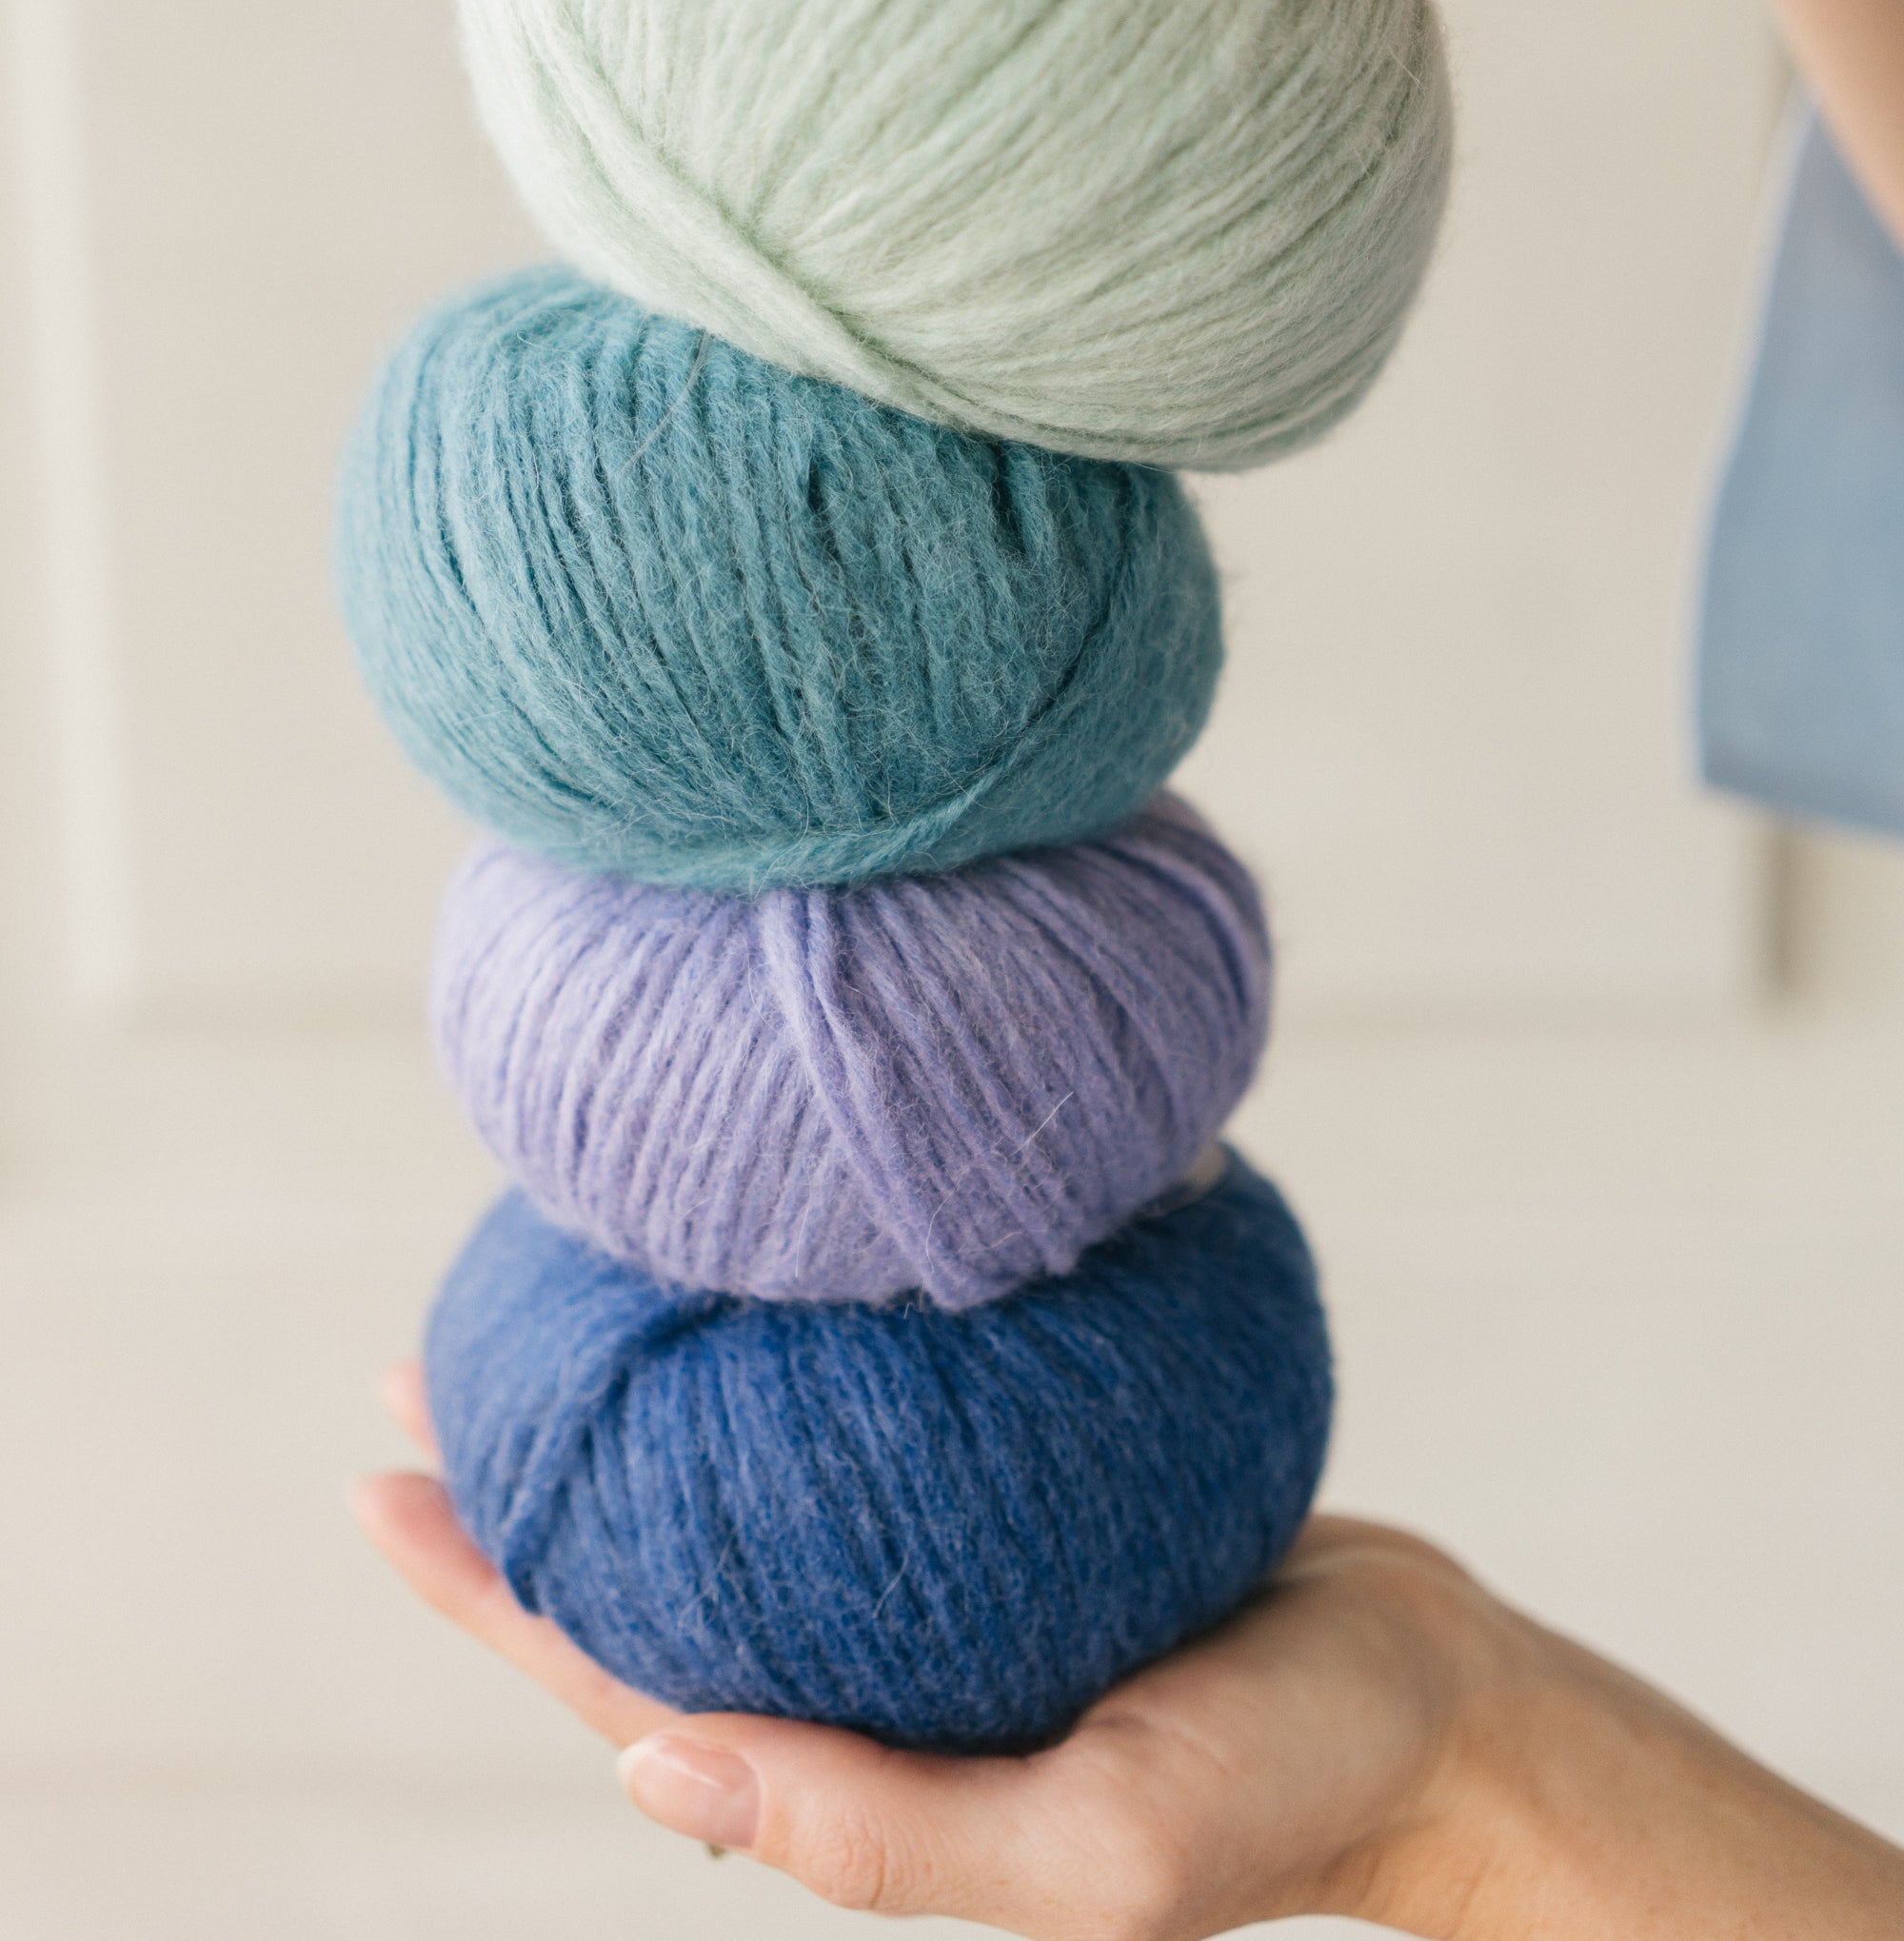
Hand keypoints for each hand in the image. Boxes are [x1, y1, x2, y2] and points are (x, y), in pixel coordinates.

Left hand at [356, 1364, 1518, 1935]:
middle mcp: (875, 1670)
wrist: (1445, 1705)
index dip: (493, 1590)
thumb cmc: (1286, 1792)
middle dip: (531, 1477)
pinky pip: (869, 1431)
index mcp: (860, 1763)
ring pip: (752, 1486)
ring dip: (652, 1401)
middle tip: (423, 1367)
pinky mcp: (1015, 1503)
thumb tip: (649, 1764)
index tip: (382, 1481)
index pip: (623, 1677)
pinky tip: (770, 1280)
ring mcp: (941, 1587)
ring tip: (562, 1293)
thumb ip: (887, 1827)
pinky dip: (793, 1360)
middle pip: (657, 1565)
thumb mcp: (1102, 1847)